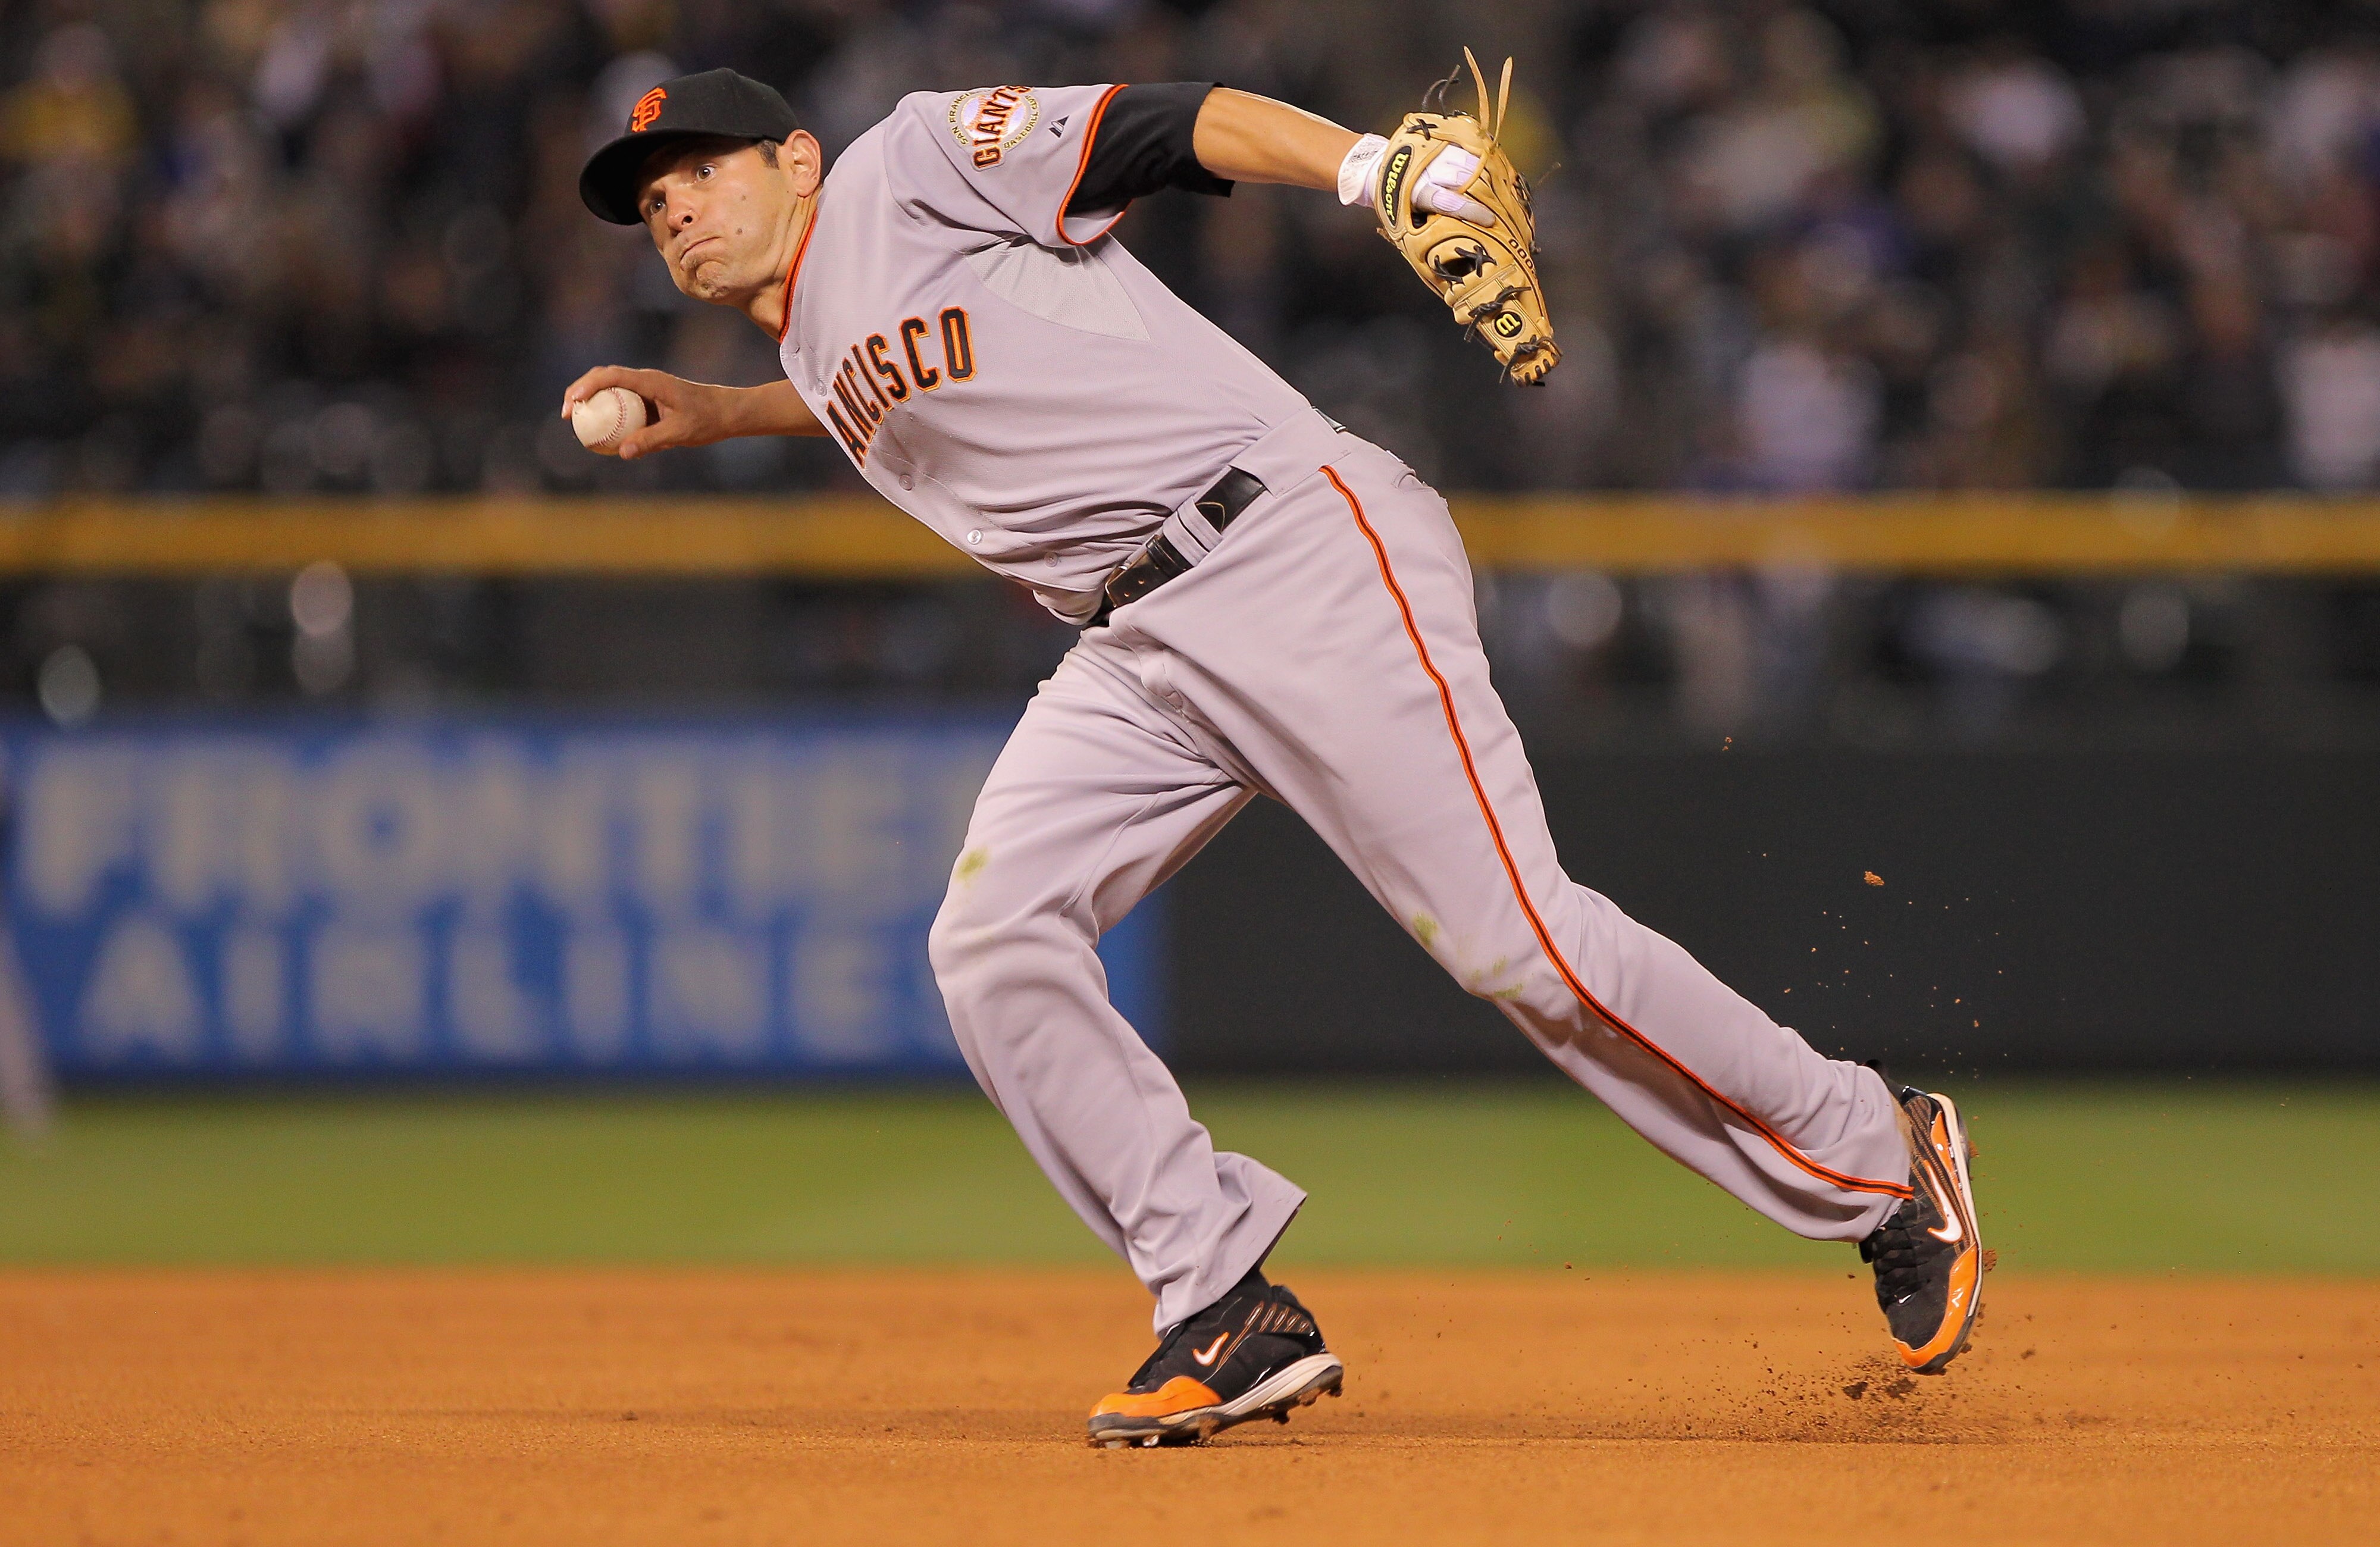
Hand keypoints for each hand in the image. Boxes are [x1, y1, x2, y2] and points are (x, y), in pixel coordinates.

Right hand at [559, 367, 731, 459]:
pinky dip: (608, 414)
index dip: (587, 386)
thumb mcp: (680, 432)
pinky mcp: (648, 401)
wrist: (727, 413)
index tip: (573, 402)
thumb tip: (622, 453)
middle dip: (580, 391)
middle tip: (566, 413)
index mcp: (650, 381)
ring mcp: (646, 389)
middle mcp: (645, 381)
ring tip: (576, 423)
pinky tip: (601, 435)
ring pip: (610, 390)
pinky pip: (622, 405)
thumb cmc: (707, 419)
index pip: (611, 376)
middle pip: (603, 378)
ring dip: (591, 402)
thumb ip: (651, 441)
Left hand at [1337, 137, 1496, 225]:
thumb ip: (1429, 224)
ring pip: (1470, 161)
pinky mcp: (1439, 141)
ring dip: (1486, 174)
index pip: (1451, 203)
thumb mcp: (1406, 216)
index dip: (1472, 212)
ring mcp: (1436, 152)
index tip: (1490, 220)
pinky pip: (1467, 147)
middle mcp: (1430, 170)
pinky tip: (1490, 166)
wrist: (1378, 166)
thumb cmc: (1394, 199)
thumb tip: (1452, 242)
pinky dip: (1480, 158)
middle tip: (1502, 203)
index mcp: (1421, 192)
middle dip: (1485, 192)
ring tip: (1500, 185)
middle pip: (1466, 179)